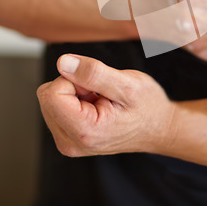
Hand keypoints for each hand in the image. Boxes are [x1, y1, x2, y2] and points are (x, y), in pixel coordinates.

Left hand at [37, 55, 175, 156]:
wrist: (158, 128)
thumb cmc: (148, 107)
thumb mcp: (128, 84)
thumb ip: (94, 73)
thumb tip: (62, 63)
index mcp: (83, 132)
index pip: (52, 93)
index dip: (75, 79)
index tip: (98, 86)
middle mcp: (69, 142)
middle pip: (48, 96)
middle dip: (75, 86)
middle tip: (102, 94)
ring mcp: (68, 142)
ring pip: (52, 100)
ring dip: (77, 93)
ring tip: (103, 100)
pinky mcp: (68, 137)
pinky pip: (58, 107)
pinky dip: (77, 100)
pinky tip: (98, 106)